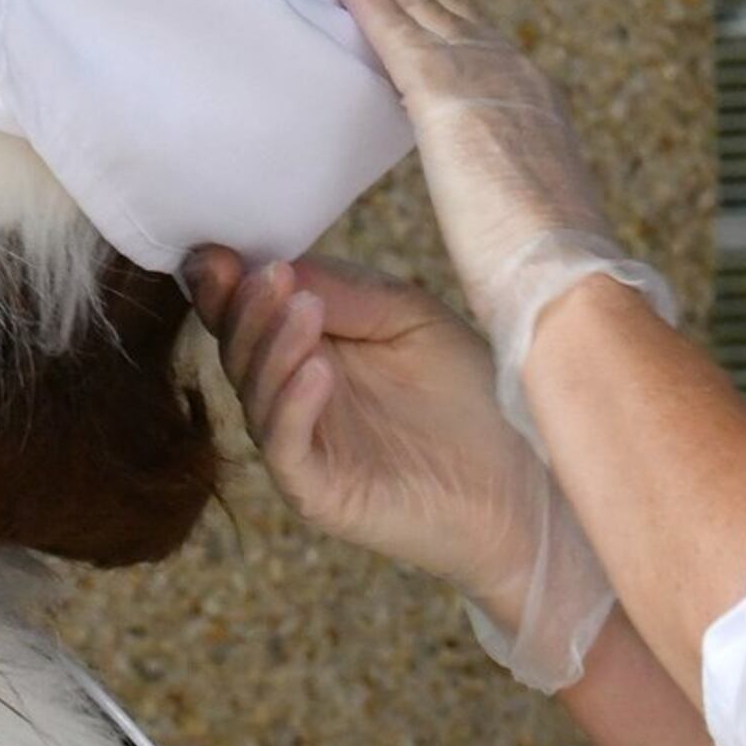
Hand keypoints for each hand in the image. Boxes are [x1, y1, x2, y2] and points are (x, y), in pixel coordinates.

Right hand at [189, 247, 615, 689]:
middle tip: (269, 275)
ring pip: (255, 396)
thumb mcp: (410, 318)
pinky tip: (318, 369)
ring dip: (272, 348)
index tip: (220, 251)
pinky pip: (287, 449)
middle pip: (238, 351)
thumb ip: (348, 292)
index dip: (224, 284)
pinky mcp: (321, 493)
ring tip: (302, 308)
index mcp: (306, 349)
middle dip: (246, 310)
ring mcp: (305, 447)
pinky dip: (293, 407)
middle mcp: (292, 399)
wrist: (525, 476)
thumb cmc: (473, 391)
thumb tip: (277, 267)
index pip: (244, 314)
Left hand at [317, 0, 676, 408]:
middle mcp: (511, 73)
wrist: (572, 289)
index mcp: (529, 100)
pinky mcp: (449, 99)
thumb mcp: (525, 216)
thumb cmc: (550, 281)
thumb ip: (502, 192)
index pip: (465, 29)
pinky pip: (396, 30)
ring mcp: (483, 79)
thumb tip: (496, 207)